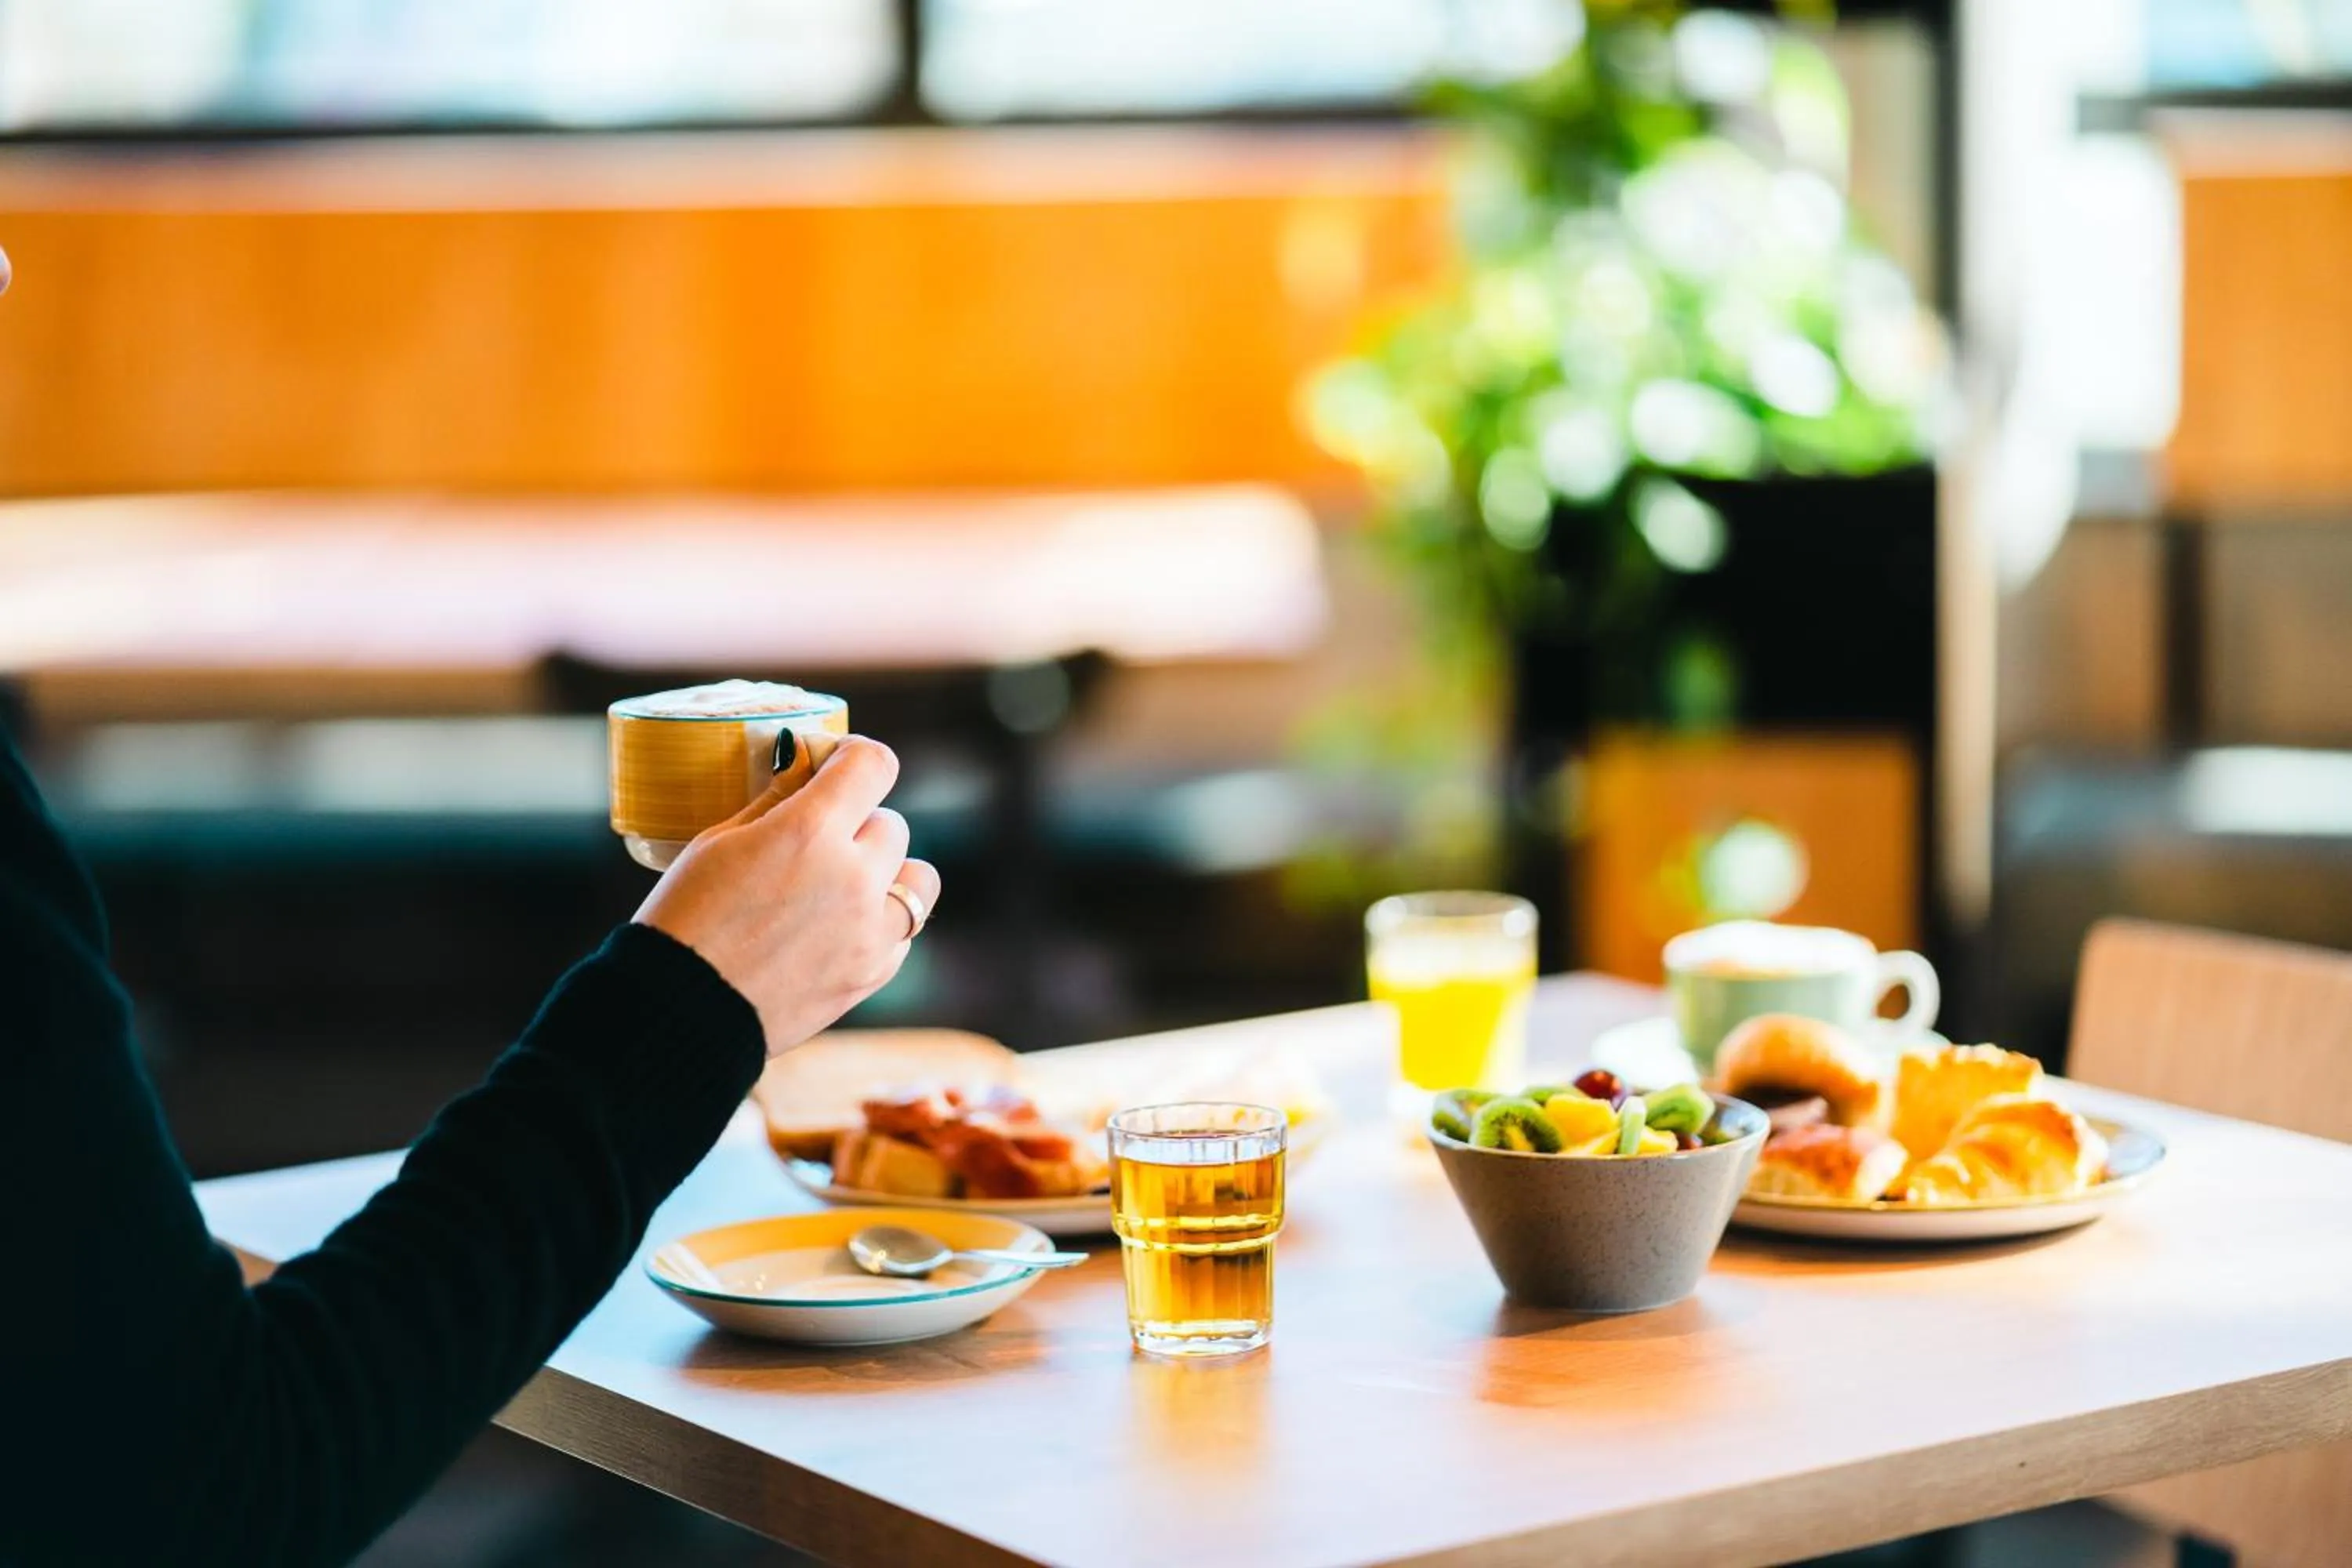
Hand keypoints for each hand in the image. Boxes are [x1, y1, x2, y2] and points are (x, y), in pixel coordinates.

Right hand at [633, 736, 940, 1055]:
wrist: (680, 1010)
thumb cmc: (685, 919)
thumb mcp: (717, 841)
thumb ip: (774, 801)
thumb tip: (803, 768)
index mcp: (811, 832)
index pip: (873, 765)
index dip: (857, 757)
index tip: (839, 763)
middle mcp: (854, 877)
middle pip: (892, 824)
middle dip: (858, 823)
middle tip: (819, 838)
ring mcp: (869, 931)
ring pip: (919, 878)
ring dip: (890, 872)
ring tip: (847, 883)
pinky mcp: (871, 974)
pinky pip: (903, 933)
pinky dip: (881, 923)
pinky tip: (841, 927)